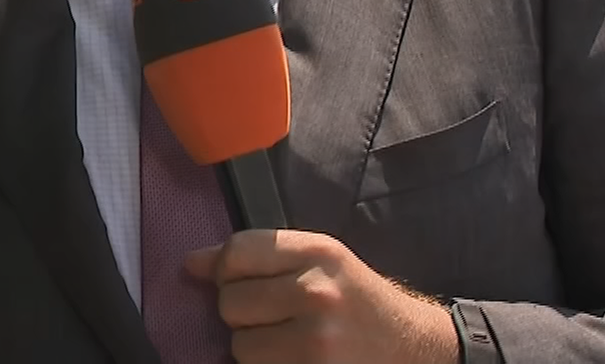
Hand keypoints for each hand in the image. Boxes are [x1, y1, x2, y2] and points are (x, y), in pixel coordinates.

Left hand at [185, 229, 457, 363]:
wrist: (413, 347)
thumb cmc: (358, 301)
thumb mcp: (322, 261)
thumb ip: (261, 256)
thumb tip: (191, 264)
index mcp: (318, 252)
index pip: (238, 251)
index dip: (226, 269)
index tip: (236, 279)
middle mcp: (316, 292)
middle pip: (230, 302)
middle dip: (241, 313)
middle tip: (271, 316)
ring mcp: (315, 341)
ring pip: (239, 346)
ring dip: (253, 348)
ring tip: (285, 341)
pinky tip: (290, 358)